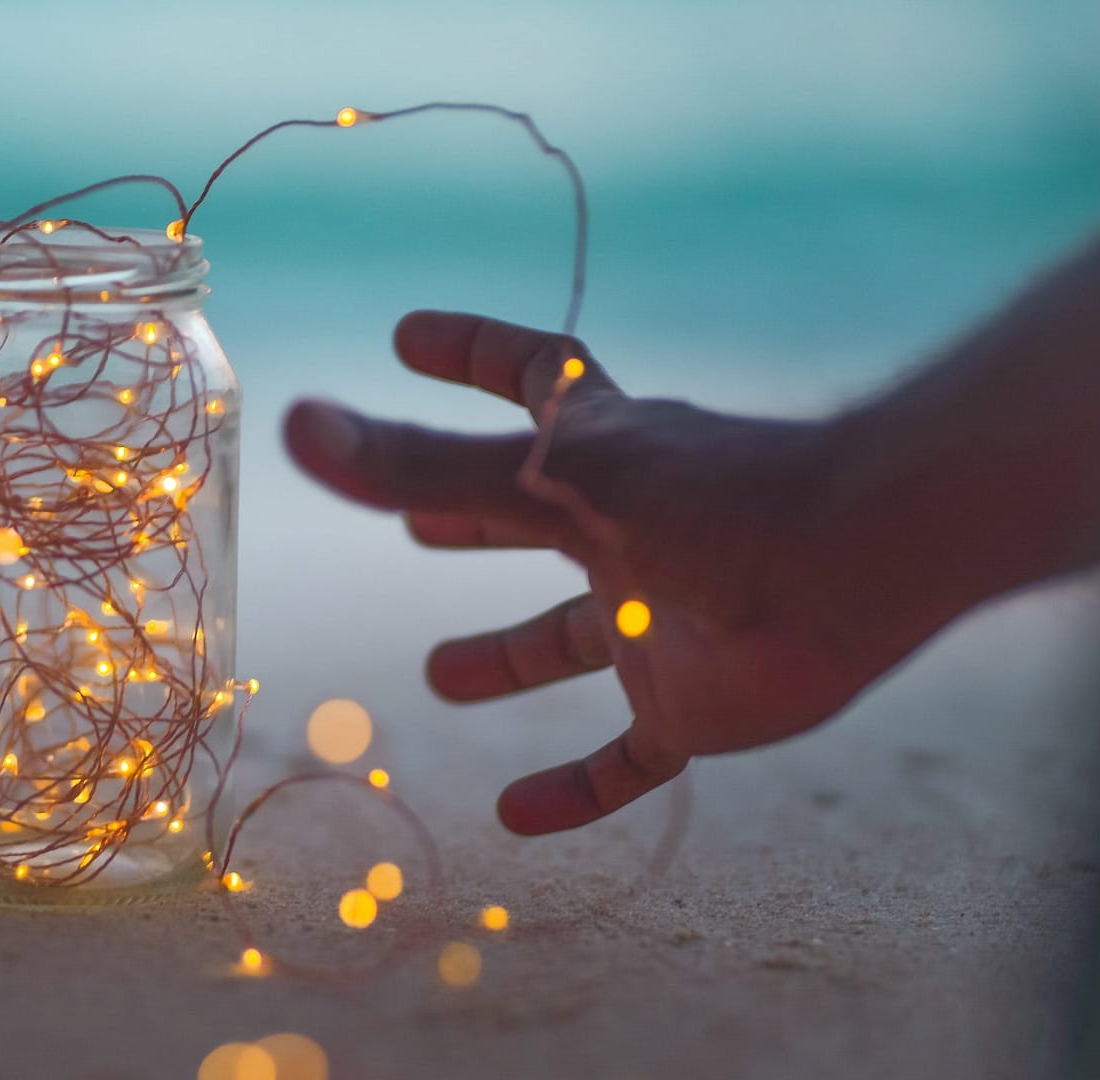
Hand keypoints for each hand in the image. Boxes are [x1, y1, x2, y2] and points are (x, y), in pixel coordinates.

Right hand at [285, 312, 946, 834]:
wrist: (856, 571)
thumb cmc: (706, 500)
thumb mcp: (548, 481)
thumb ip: (424, 466)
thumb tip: (299, 427)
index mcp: (601, 452)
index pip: (530, 382)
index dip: (472, 352)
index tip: (410, 337)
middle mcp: (625, 527)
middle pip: (535, 517)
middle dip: (474, 518)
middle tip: (412, 525)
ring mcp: (658, 615)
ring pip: (572, 639)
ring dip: (509, 659)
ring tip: (441, 675)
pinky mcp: (692, 701)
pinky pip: (628, 757)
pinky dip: (577, 787)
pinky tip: (516, 815)